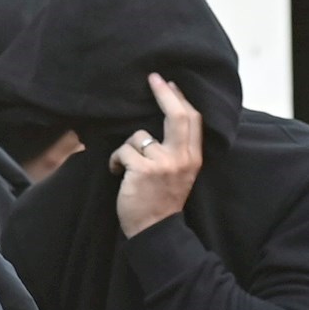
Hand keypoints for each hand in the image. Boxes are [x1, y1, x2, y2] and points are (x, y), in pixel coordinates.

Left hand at [113, 73, 202, 236]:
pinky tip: (117, 172)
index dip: (181, 99)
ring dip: (127, 148)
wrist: (155, 231)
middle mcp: (182, 158)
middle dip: (164, 93)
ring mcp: (163, 164)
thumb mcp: (181, 174)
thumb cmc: (162, 201)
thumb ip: (178, 150)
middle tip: (153, 78)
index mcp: (193, 158)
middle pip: (177, 115)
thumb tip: (162, 121)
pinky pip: (123, 151)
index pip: (192, 120)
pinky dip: (115, 160)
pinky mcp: (142, 170)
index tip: (170, 83)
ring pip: (138, 136)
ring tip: (126, 166)